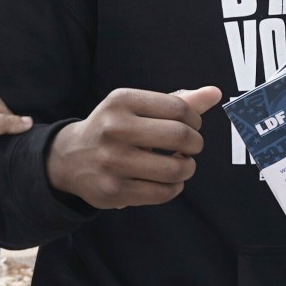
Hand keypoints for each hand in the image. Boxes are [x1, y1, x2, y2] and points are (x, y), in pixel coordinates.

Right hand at [46, 87, 221, 209]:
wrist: (69, 158)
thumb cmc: (114, 128)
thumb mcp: (137, 107)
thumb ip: (178, 100)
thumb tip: (215, 93)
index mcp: (121, 101)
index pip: (179, 108)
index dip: (195, 120)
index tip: (191, 127)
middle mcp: (114, 129)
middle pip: (180, 136)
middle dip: (196, 144)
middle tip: (190, 147)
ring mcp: (112, 162)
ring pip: (175, 169)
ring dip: (187, 168)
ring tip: (181, 164)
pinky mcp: (113, 191)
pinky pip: (163, 192)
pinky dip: (175, 187)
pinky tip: (168, 180)